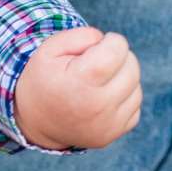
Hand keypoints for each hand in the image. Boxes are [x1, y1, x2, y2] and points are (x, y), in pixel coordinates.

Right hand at [14, 27, 141, 150]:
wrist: (35, 120)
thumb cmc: (44, 78)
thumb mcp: (49, 48)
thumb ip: (81, 36)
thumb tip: (107, 42)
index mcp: (80, 81)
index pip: (118, 50)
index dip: (111, 40)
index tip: (98, 45)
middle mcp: (98, 106)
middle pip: (132, 67)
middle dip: (119, 57)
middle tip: (98, 60)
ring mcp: (108, 124)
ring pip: (136, 88)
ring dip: (123, 78)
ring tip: (100, 79)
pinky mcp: (113, 134)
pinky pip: (135, 107)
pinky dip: (124, 98)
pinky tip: (104, 96)